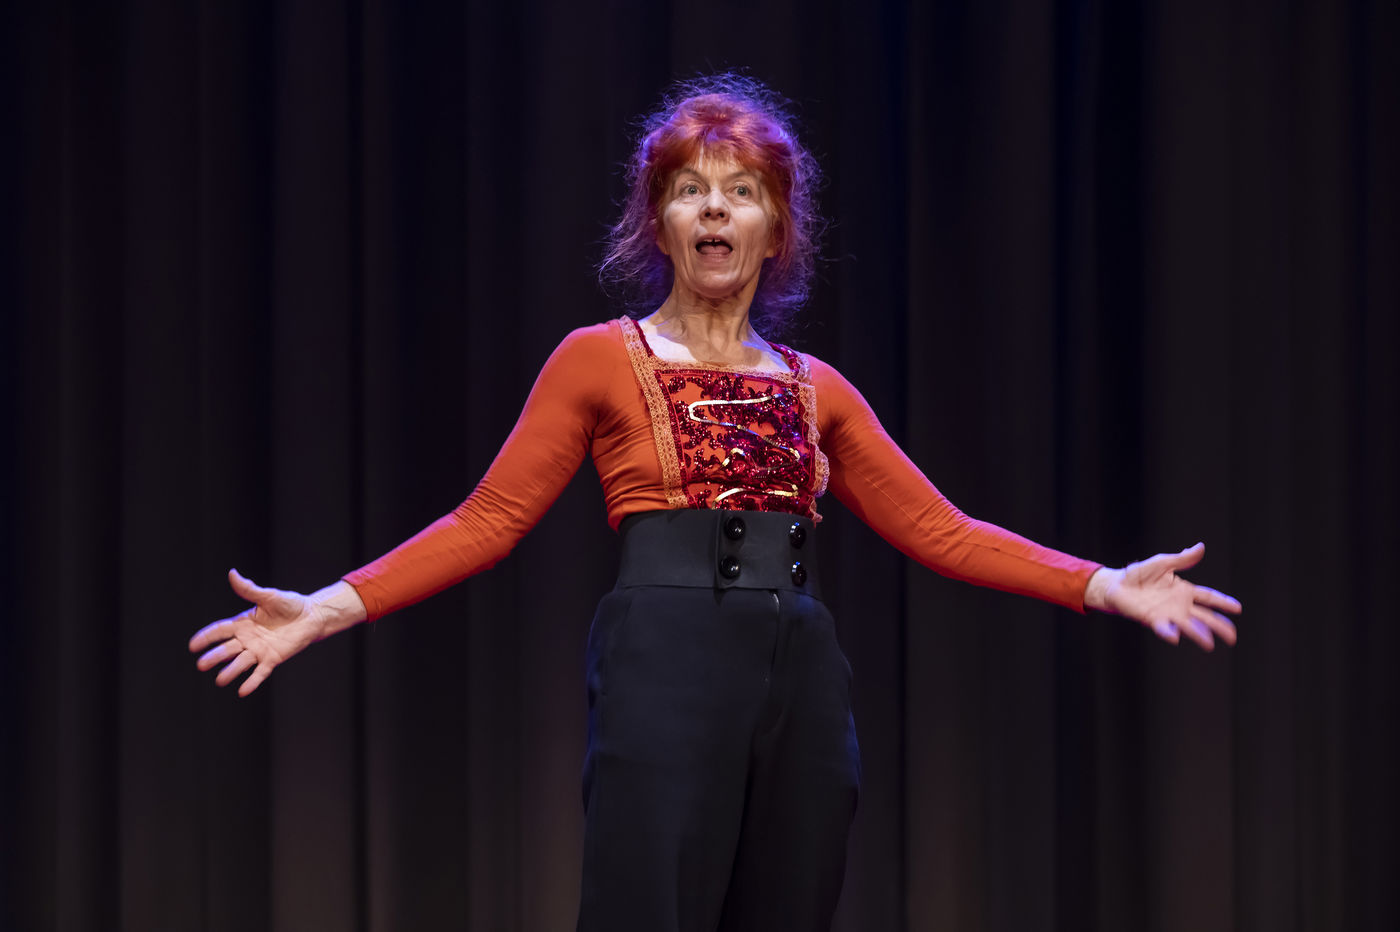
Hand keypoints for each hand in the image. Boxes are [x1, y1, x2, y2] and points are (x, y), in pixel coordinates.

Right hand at [189, 569, 332, 696]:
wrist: (312, 616)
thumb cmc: (289, 605)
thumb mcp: (268, 596)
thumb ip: (249, 589)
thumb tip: (232, 573)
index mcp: (243, 623)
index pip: (220, 630)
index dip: (207, 637)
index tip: (193, 645)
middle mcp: (247, 639)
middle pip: (227, 649)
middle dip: (214, 657)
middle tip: (201, 664)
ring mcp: (259, 650)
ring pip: (241, 662)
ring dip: (230, 671)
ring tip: (220, 680)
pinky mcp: (273, 659)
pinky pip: (260, 672)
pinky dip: (252, 682)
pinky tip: (242, 691)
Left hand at [1086, 543, 1240, 650]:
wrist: (1117, 584)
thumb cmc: (1140, 574)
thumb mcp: (1163, 563)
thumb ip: (1182, 559)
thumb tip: (1201, 547)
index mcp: (1184, 590)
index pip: (1208, 597)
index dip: (1222, 602)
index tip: (1238, 608)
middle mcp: (1179, 605)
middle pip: (1204, 617)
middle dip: (1219, 626)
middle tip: (1232, 637)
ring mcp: (1167, 614)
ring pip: (1188, 626)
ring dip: (1198, 634)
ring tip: (1209, 643)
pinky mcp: (1152, 619)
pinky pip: (1163, 627)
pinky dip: (1169, 632)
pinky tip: (1175, 637)